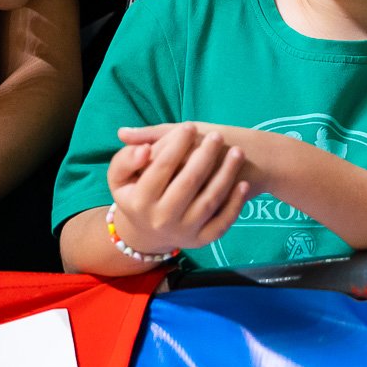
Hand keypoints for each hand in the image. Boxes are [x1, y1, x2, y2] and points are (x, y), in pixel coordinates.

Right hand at [106, 123, 249, 255]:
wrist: (149, 230)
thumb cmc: (139, 191)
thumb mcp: (122, 177)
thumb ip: (126, 159)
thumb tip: (143, 149)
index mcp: (138, 202)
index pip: (160, 168)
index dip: (176, 144)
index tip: (189, 125)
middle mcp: (160, 220)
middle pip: (188, 182)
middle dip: (205, 155)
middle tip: (217, 135)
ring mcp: (183, 232)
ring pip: (209, 201)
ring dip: (226, 174)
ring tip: (237, 152)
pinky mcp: (201, 240)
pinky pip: (222, 223)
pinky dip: (235, 204)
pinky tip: (244, 184)